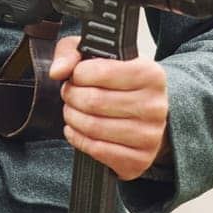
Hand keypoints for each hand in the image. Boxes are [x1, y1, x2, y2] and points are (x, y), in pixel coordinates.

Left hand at [49, 36, 169, 181]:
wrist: (144, 116)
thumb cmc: (119, 83)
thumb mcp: (99, 57)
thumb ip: (72, 53)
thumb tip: (57, 71)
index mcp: (150, 74)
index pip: (102, 71)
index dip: (78, 74)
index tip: (75, 76)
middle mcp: (155, 106)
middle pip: (94, 101)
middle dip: (72, 97)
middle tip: (69, 94)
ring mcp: (150, 135)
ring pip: (93, 127)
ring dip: (72, 118)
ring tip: (72, 111)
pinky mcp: (140, 159)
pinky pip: (97, 150)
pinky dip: (78, 139)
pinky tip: (76, 130)